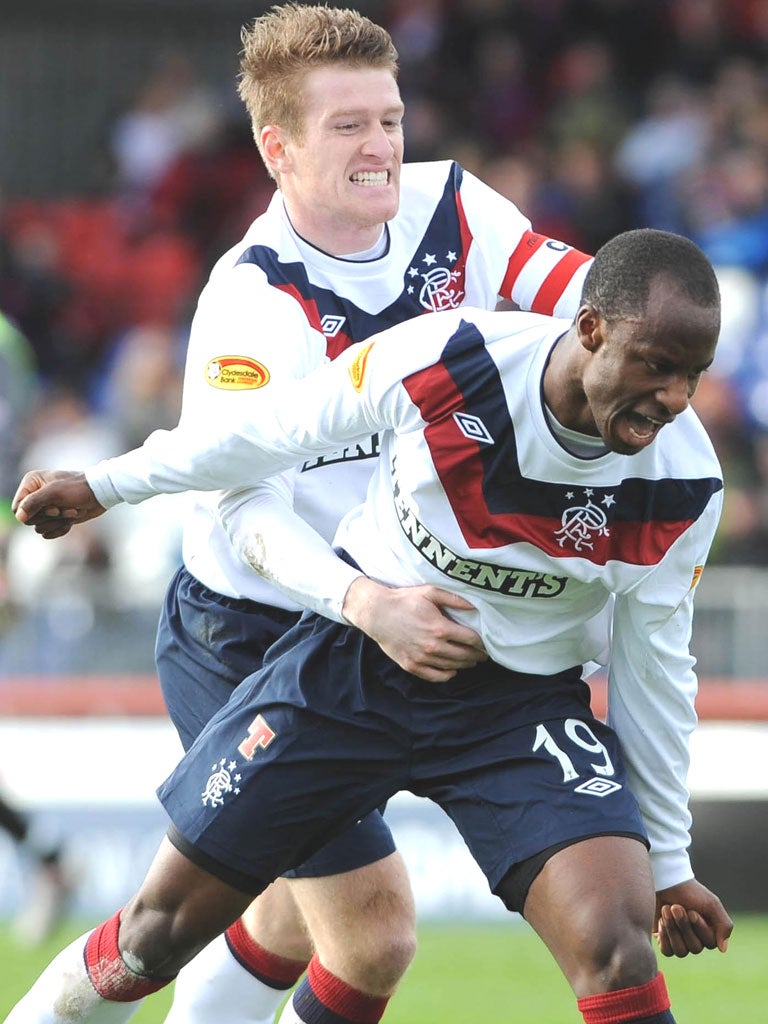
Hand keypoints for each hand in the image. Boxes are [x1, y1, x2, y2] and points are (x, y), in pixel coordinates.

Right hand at [12, 470, 106, 537]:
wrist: (101, 494)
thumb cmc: (78, 488)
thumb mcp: (53, 493)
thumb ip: (33, 503)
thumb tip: (19, 517)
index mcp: (32, 484)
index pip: (18, 507)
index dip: (32, 513)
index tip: (52, 508)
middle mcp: (36, 496)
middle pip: (28, 519)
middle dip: (49, 517)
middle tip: (63, 509)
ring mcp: (46, 508)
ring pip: (39, 528)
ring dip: (57, 522)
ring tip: (72, 511)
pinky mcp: (56, 519)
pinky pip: (49, 533)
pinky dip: (61, 529)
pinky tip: (72, 520)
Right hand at [342, 577, 486, 682]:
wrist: (377, 613)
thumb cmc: (404, 600)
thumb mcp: (429, 592)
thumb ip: (453, 598)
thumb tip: (474, 606)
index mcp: (440, 628)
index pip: (470, 639)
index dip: (481, 642)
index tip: (486, 642)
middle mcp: (433, 646)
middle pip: (464, 655)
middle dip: (476, 655)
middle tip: (483, 654)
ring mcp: (422, 658)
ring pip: (451, 666)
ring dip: (464, 665)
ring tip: (471, 661)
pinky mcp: (411, 666)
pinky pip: (434, 676)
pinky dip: (447, 675)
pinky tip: (452, 670)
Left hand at [654, 878, 732, 956]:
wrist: (665, 882)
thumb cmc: (690, 892)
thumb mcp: (712, 904)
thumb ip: (724, 925)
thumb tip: (723, 949)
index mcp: (710, 933)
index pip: (709, 943)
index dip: (699, 928)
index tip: (692, 911)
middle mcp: (695, 940)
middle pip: (695, 948)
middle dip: (684, 926)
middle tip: (675, 907)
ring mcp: (679, 942)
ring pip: (681, 952)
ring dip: (672, 929)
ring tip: (666, 910)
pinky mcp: (664, 941)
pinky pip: (667, 951)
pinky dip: (664, 936)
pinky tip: (661, 920)